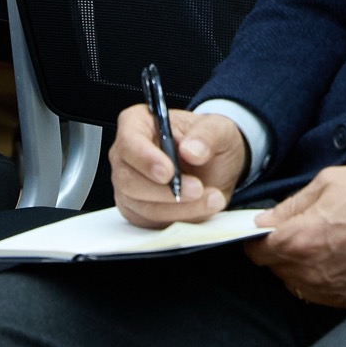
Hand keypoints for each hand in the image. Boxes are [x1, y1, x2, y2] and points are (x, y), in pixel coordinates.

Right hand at [110, 103, 246, 226]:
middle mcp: (127, 155)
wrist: (216, 165)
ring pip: (142, 206)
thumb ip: (207, 135)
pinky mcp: (138, 210)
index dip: (145, 158)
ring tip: (210, 198)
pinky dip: (180, 219)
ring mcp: (129, 185)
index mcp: (138, 124)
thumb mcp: (218, 128)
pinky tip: (202, 208)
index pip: (129, 141)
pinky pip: (152, 222)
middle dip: (164, 191)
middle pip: (128, 179)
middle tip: (196, 188)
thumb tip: (191, 151)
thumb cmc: (207, 141)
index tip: (168, 172)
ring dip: (178, 208)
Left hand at [247, 165, 345, 307]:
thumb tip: (265, 220)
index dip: (256, 238)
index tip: (265, 230)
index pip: (256, 251)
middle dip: (280, 251)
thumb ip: (291, 205)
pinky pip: (320, 293)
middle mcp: (310, 273)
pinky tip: (339, 257)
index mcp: (299, 240)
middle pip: (274, 270)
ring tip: (323, 243)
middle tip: (300, 231)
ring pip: (295, 284)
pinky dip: (321, 278)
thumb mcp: (329, 182)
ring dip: (299, 267)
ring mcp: (331, 292)